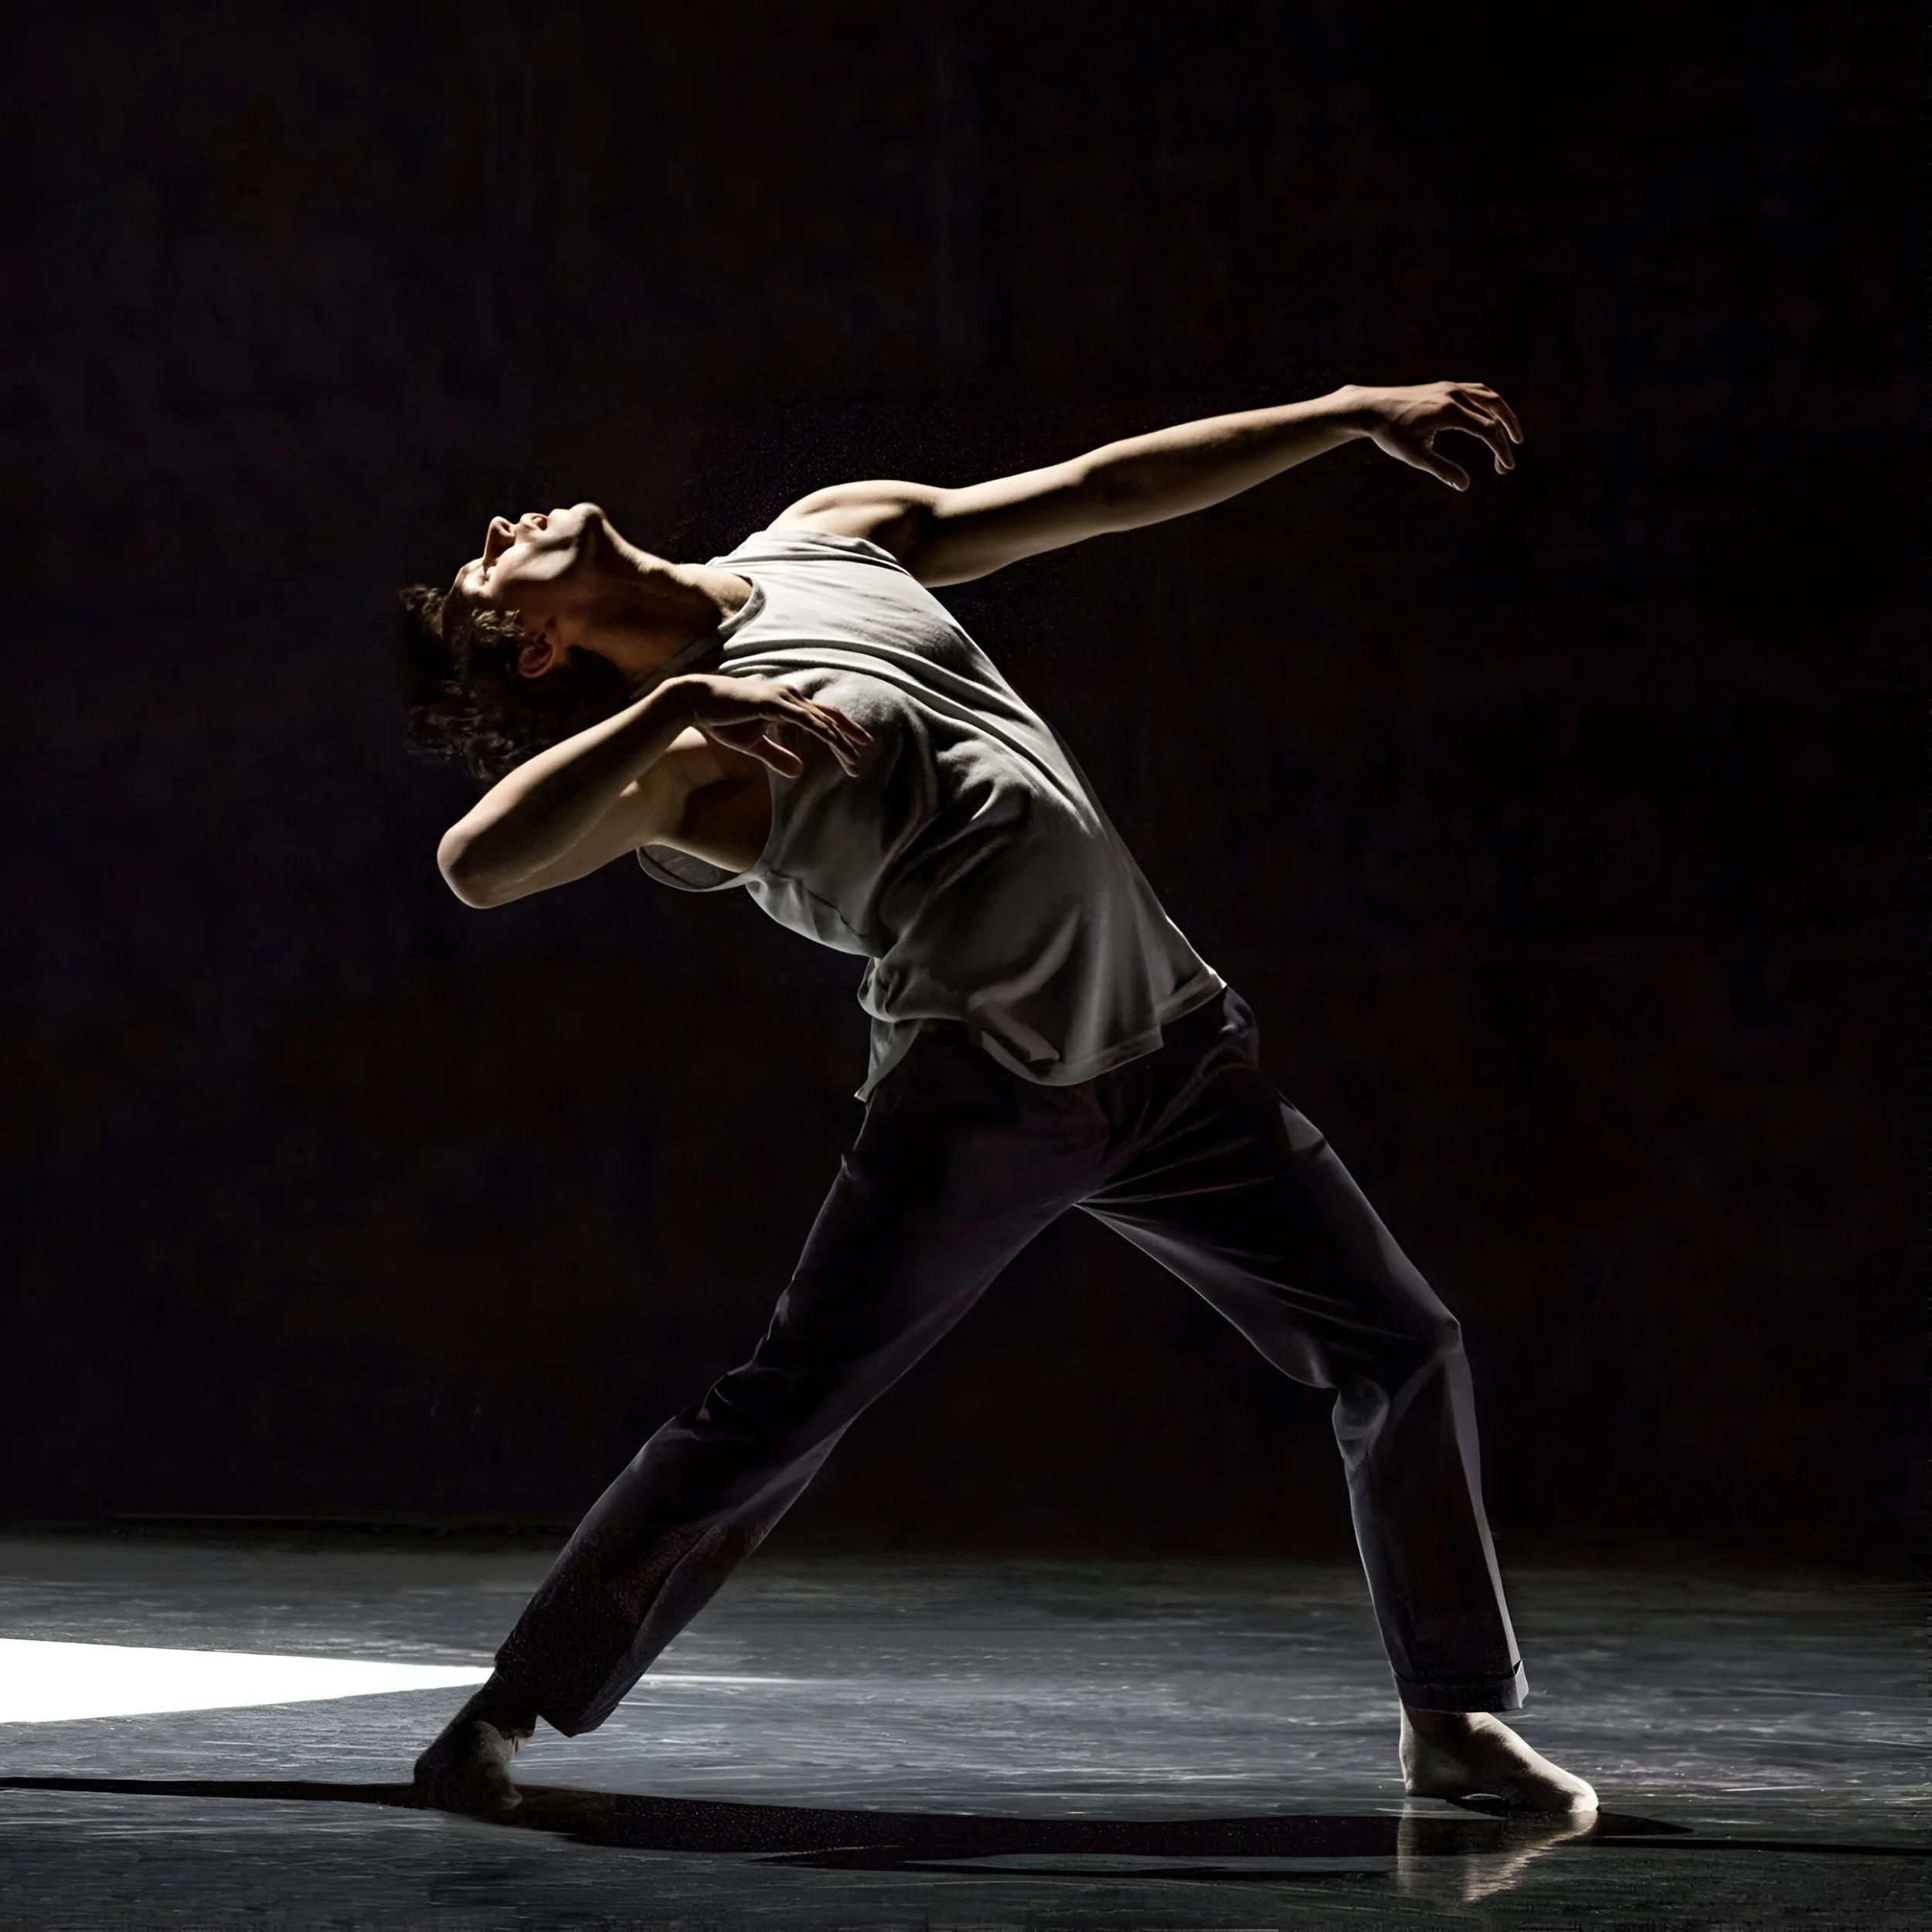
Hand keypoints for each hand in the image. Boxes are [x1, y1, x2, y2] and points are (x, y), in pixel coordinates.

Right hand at [662, 673, 872, 777]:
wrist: (697, 702)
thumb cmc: (723, 720)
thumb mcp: (754, 744)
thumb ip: (777, 756)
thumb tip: (800, 771)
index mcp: (787, 704)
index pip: (822, 717)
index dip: (841, 732)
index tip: (857, 749)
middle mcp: (790, 697)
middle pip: (828, 716)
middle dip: (849, 734)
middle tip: (866, 751)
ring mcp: (783, 698)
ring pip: (821, 719)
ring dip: (839, 740)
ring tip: (854, 758)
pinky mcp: (773, 703)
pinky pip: (805, 719)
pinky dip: (822, 731)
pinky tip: (835, 743)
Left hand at [1351, 381, 1522, 490]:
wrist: (1371, 407)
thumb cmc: (1390, 433)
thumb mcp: (1414, 455)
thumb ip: (1441, 469)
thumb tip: (1464, 486)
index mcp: (1449, 411)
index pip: (1487, 430)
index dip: (1500, 450)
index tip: (1506, 468)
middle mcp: (1454, 394)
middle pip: (1493, 414)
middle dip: (1504, 440)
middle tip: (1507, 465)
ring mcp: (1451, 387)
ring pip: (1490, 398)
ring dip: (1505, 417)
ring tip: (1513, 437)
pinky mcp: (1446, 386)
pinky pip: (1478, 392)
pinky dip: (1491, 405)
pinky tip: (1493, 420)